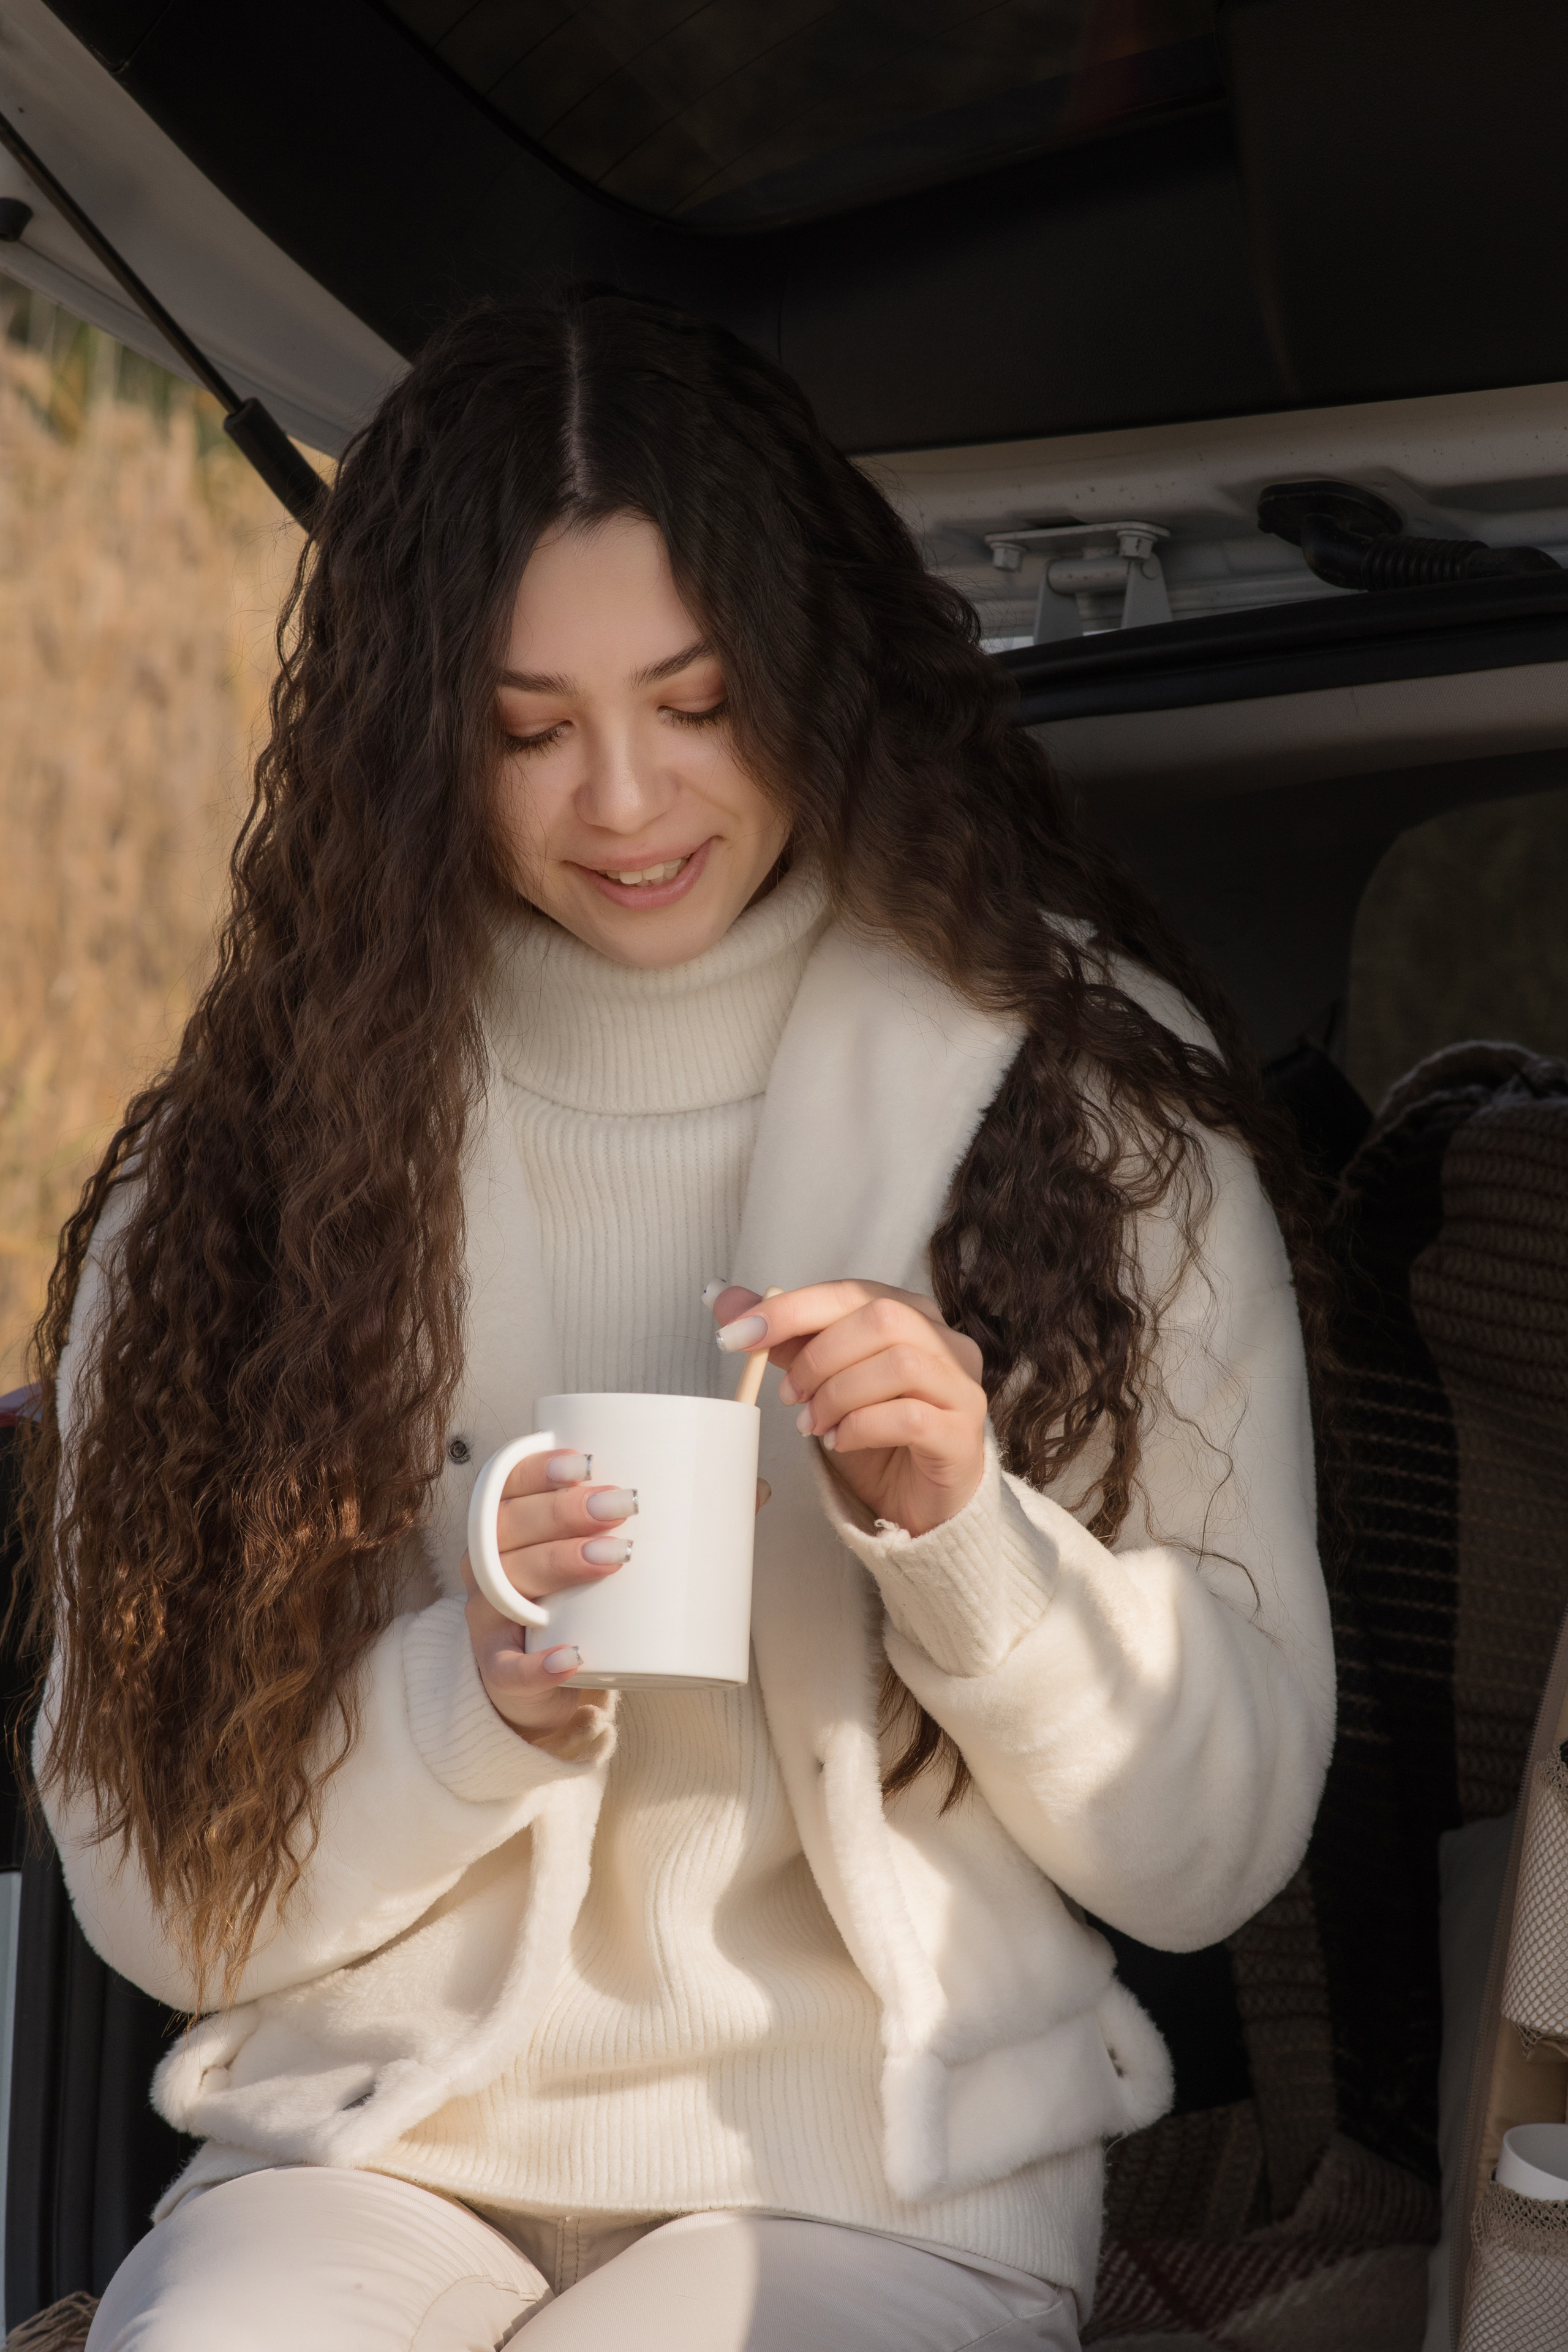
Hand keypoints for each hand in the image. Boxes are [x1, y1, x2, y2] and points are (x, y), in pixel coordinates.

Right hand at [458, 1447, 631, 1741]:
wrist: (544, 1680)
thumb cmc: (574, 1598)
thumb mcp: (592, 1550)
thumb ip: (642, 1519)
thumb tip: (734, 1486)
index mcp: (503, 1526)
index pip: (506, 1485)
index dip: (538, 1470)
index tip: (585, 1463)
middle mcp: (486, 1568)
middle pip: (508, 1528)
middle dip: (564, 1511)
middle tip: (622, 1505)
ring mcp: (491, 1621)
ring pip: (507, 1586)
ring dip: (559, 1564)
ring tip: (612, 1558)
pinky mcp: (501, 1674)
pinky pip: (511, 1670)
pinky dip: (540, 1665)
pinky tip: (573, 1656)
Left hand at [713, 1280, 986, 1536]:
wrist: (918, 1502)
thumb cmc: (876, 1434)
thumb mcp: (822, 1380)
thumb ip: (783, 1338)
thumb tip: (724, 1298)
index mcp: (912, 1314)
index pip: (850, 1292)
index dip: (790, 1309)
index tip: (737, 1334)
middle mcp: (945, 1342)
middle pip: (880, 1319)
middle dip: (818, 1356)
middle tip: (789, 1395)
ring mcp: (960, 1387)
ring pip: (898, 1363)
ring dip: (837, 1394)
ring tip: (812, 1424)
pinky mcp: (962, 1434)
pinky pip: (910, 1417)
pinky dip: (861, 1427)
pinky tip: (840, 1442)